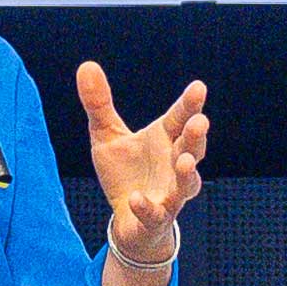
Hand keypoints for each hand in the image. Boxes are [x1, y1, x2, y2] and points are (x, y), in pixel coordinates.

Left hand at [74, 59, 208, 285]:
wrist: (127, 220)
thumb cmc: (125, 173)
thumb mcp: (107, 136)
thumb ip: (99, 103)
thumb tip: (86, 65)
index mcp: (165, 139)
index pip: (181, 118)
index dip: (190, 104)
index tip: (198, 87)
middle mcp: (174, 164)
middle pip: (192, 148)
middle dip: (197, 136)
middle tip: (200, 122)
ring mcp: (170, 193)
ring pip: (186, 183)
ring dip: (188, 173)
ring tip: (185, 162)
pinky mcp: (157, 218)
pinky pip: (156, 214)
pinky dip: (147, 207)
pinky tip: (136, 199)